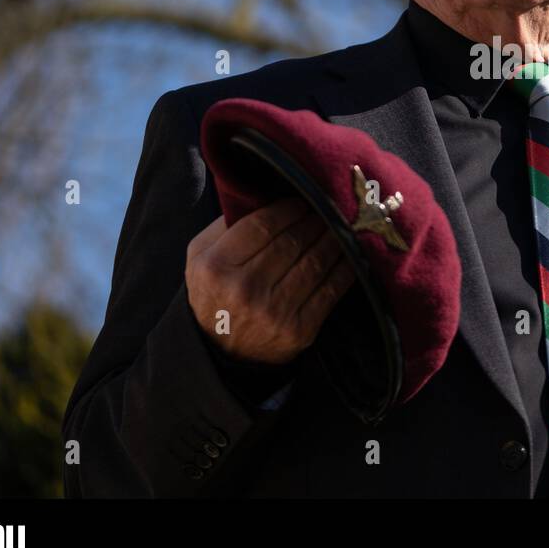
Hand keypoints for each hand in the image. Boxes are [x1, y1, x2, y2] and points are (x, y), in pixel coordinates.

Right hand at [186, 197, 354, 365]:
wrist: (221, 352)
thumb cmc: (213, 293)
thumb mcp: (199, 257)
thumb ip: (224, 224)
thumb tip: (262, 195)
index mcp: (217, 267)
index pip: (262, 225)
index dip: (288, 209)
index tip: (300, 201)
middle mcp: (245, 288)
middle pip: (292, 242)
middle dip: (313, 220)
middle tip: (324, 208)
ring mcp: (275, 311)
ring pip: (315, 262)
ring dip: (333, 238)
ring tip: (338, 225)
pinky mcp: (300, 329)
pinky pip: (331, 289)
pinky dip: (345, 267)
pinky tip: (350, 253)